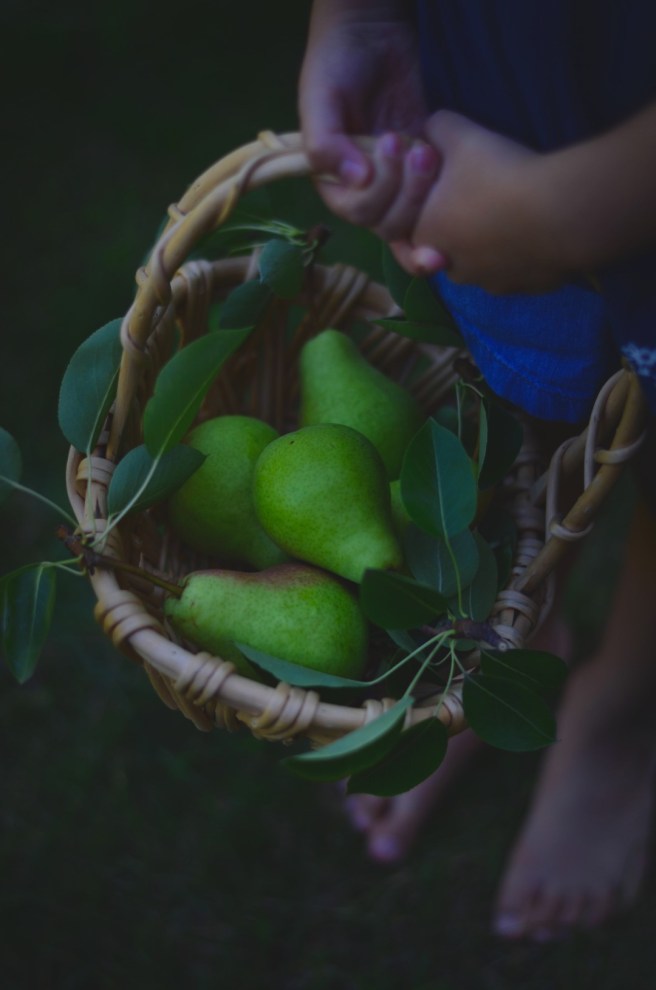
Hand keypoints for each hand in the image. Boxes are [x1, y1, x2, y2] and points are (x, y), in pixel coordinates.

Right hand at [298, 0, 439, 242]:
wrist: (372, 29)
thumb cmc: (336, 62)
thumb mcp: (319, 97)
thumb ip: (325, 143)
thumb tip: (356, 180)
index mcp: (333, 177)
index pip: (355, 211)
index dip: (374, 198)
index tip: (386, 146)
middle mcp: (361, 184)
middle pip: (386, 220)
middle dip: (403, 194)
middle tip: (415, 151)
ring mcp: (393, 175)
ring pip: (410, 211)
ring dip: (422, 191)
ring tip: (427, 152)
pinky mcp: (418, 160)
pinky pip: (430, 189)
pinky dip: (438, 184)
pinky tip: (443, 160)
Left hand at [398, 111, 571, 293]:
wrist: (561, 213)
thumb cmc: (501, 174)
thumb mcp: (463, 136)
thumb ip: (437, 129)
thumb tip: (428, 129)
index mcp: (428, 237)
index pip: (412, 229)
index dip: (430, 208)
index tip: (450, 191)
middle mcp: (452, 268)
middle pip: (447, 249)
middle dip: (459, 229)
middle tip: (482, 200)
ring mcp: (489, 283)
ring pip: (481, 265)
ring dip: (490, 245)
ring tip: (512, 215)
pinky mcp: (524, 288)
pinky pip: (516, 272)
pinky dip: (522, 255)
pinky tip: (538, 230)